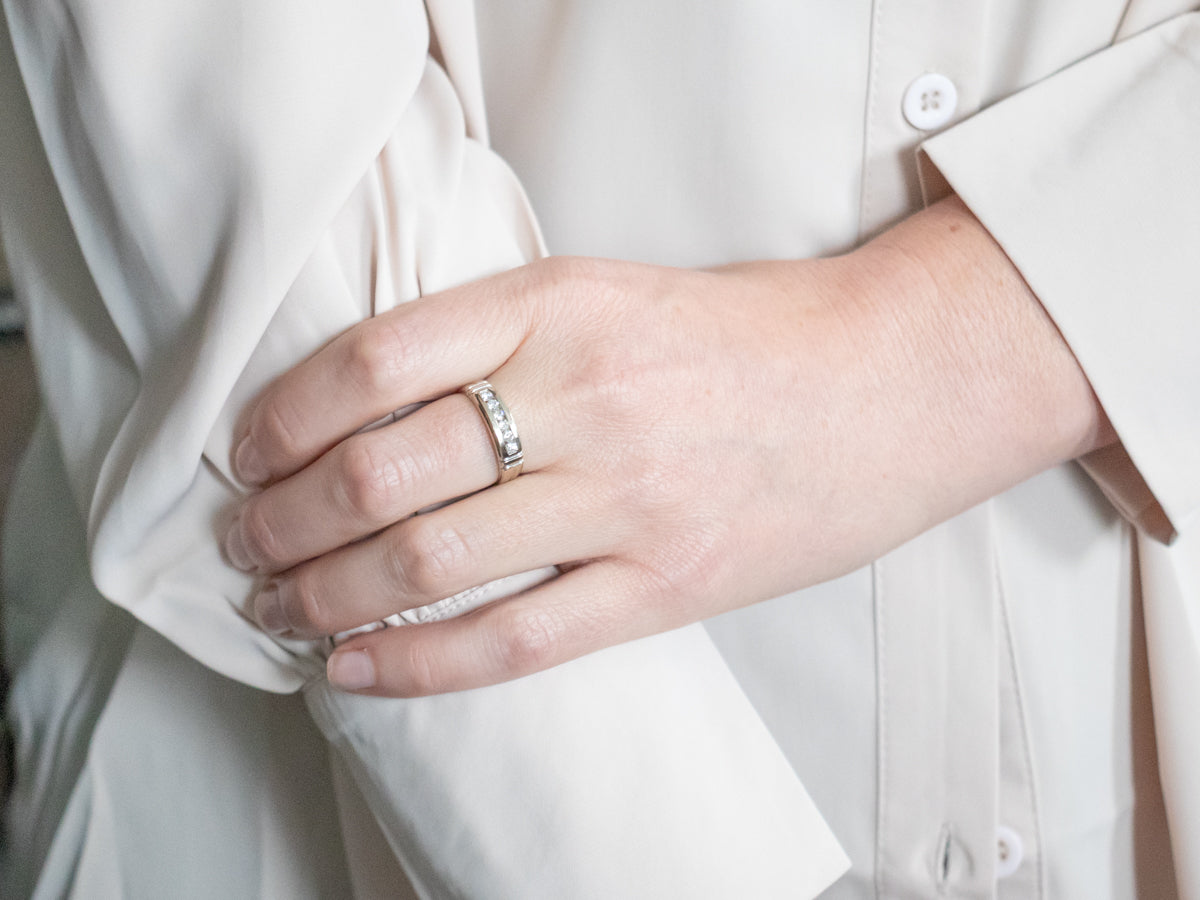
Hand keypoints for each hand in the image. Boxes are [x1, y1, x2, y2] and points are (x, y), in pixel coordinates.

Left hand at [225, 198, 1113, 695]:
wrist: (893, 382)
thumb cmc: (753, 335)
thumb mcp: (615, 293)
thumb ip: (505, 338)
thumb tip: (376, 409)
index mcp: (561, 304)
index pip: (374, 360)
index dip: (284, 416)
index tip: (251, 451)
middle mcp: (584, 395)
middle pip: (380, 472)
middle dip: (283, 520)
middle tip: (247, 541)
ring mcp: (627, 496)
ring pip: (429, 561)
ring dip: (325, 593)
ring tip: (279, 605)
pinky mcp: (669, 583)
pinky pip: (513, 638)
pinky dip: (414, 662)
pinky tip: (352, 666)